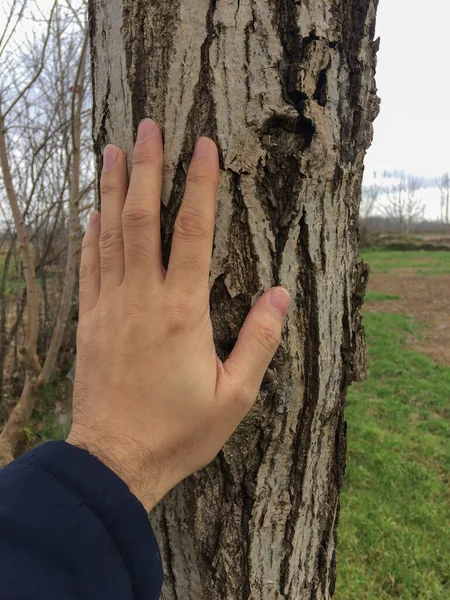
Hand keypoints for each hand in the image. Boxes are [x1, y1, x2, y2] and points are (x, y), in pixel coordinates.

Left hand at [67, 119, 289, 511]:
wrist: (115, 460)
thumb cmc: (179, 430)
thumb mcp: (234, 395)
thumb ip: (259, 341)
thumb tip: (281, 295)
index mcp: (183, 312)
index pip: (193, 233)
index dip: (199, 185)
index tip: (203, 147)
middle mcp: (143, 299)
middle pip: (142, 218)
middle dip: (145, 168)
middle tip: (147, 127)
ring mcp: (110, 307)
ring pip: (109, 234)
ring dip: (110, 188)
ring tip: (111, 149)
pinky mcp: (89, 321)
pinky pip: (89, 265)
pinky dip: (91, 233)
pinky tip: (92, 211)